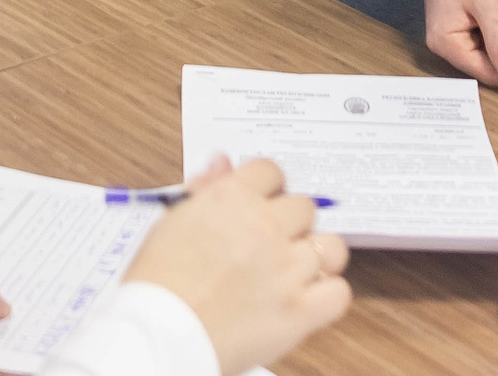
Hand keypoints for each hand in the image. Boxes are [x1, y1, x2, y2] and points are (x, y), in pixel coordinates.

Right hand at [124, 156, 350, 375]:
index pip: (271, 171)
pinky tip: (308, 300)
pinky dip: (328, 296)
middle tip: (272, 244)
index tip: (263, 203)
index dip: (268, 188)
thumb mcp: (173, 223)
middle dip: (291, 223)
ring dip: (315, 258)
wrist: (159, 334)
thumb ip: (205, 190)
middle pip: (305, 207)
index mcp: (231, 198)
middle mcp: (265, 226)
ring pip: (332, 247)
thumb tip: (222, 163)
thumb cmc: (158, 282)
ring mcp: (287, 269)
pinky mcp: (300, 310)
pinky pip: (339, 292)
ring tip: (296, 272)